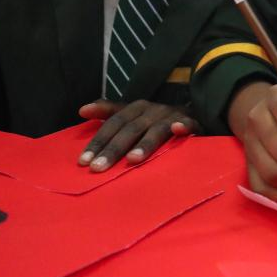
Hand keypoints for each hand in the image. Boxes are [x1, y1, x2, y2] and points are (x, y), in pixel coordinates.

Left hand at [77, 99, 199, 171]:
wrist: (195, 114)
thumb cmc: (157, 120)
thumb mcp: (133, 115)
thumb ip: (109, 112)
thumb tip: (82, 110)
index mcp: (138, 108)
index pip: (114, 122)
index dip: (99, 140)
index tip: (83, 161)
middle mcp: (154, 110)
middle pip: (131, 129)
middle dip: (114, 149)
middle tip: (98, 168)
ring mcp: (174, 116)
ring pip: (157, 130)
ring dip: (145, 143)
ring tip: (131, 160)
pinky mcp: (193, 123)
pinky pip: (189, 125)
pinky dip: (184, 126)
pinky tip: (177, 130)